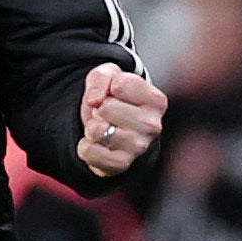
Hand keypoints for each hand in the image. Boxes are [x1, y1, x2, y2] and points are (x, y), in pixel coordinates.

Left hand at [77, 62, 166, 178]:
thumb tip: (95, 100)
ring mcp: (138, 147)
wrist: (115, 129)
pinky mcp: (121, 165)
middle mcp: (152, 125)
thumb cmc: (116, 99)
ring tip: (104, 127)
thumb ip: (103, 77)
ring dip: (92, 127)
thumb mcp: (110, 76)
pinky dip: (85, 146)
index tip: (114, 94)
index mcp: (156, 100)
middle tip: (107, 114)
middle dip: (99, 108)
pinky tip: (98, 144)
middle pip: (106, 107)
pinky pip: (88, 151)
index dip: (108, 86)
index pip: (119, 85)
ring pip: (96, 130)